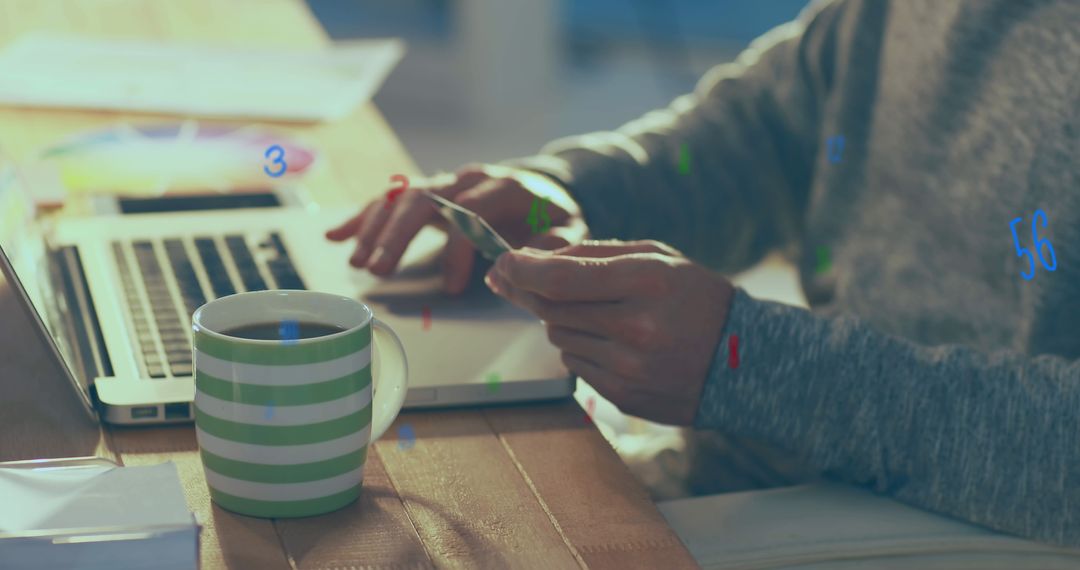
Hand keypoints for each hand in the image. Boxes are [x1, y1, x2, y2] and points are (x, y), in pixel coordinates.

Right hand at [326, 164, 587, 293]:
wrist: (547, 189)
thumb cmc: (555, 217)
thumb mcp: (571, 231)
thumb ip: (554, 246)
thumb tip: (520, 264)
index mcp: (505, 186)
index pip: (472, 213)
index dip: (458, 249)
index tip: (451, 287)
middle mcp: (469, 179)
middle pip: (426, 199)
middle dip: (398, 234)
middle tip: (378, 268)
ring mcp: (446, 183)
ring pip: (402, 197)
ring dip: (375, 227)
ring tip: (357, 262)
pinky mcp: (431, 193)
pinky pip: (391, 200)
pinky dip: (363, 217)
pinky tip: (336, 235)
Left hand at [485, 240, 734, 424]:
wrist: (746, 362)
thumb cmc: (697, 300)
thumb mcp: (658, 258)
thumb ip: (594, 254)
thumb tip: (531, 261)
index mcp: (647, 282)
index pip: (560, 279)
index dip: (520, 270)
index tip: (500, 263)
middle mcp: (636, 328)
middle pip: (551, 309)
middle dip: (530, 292)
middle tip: (515, 280)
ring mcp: (629, 368)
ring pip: (558, 338)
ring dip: (563, 321)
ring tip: (602, 315)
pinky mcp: (623, 396)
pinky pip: (575, 366)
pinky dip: (582, 349)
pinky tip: (615, 343)